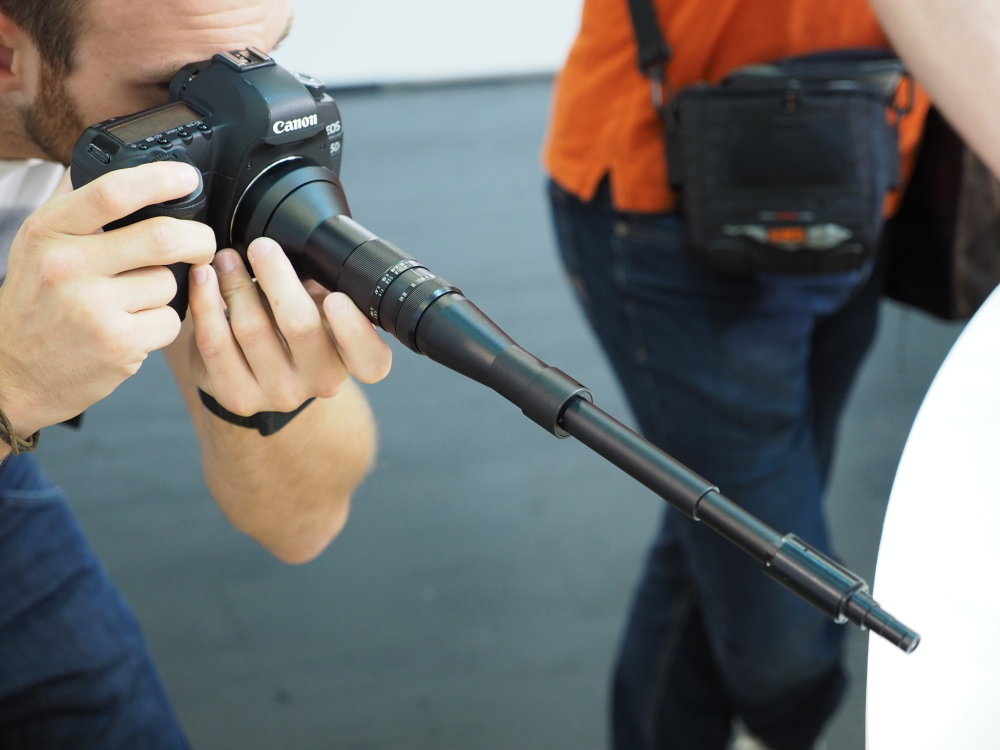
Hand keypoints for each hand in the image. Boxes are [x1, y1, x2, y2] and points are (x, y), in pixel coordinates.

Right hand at [0, 162, 215, 436]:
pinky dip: (164, 323)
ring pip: (169, 282)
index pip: (112, 193)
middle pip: (162, 238)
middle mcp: (67, 267)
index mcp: (49, 232)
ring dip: (168, 289)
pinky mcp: (118, 344)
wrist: (15, 373)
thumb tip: (124, 167)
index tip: (187, 178)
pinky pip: (171, 321)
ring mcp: (94, 308)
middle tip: (203, 242)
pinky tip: (136, 328)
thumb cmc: (37, 304)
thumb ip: (77, 208)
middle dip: (198, 239)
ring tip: (136, 300)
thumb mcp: (40, 244)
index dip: (160, 180)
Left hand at [180, 237, 390, 414]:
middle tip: (261, 247)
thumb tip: (301, 243)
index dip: (355, 331)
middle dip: (276, 277)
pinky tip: (204, 279)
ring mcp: (280, 394)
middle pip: (301, 327)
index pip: (371, 359)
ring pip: (251, 329)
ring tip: (226, 259)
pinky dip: (205, 303)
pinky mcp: (238, 397)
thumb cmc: (294, 325)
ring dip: (234, 283)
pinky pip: (215, 344)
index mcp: (352, 359)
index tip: (335, 298)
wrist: (257, 370)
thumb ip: (322, 285)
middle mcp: (322, 381)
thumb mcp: (319, 305)